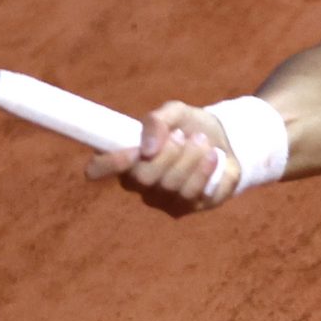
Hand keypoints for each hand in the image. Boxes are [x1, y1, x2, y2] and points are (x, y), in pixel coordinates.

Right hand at [84, 101, 240, 215]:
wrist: (223, 140)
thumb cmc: (188, 126)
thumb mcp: (175, 112)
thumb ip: (157, 121)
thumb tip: (147, 147)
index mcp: (124, 158)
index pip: (98, 169)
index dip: (109, 163)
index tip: (134, 150)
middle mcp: (138, 184)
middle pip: (143, 177)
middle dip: (168, 153)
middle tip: (182, 135)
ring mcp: (162, 200)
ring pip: (172, 186)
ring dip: (191, 158)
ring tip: (202, 141)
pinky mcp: (188, 208)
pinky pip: (195, 194)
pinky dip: (206, 170)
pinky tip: (213, 157)